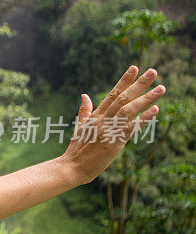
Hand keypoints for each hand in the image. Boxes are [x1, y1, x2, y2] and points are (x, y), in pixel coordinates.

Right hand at [60, 65, 164, 184]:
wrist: (72, 166)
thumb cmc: (77, 149)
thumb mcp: (80, 126)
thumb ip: (84, 110)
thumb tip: (84, 95)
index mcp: (96, 115)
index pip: (112, 93)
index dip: (124, 80)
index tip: (135, 68)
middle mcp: (103, 119)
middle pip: (123, 97)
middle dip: (139, 84)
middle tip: (153, 71)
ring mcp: (109, 129)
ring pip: (129, 109)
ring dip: (146, 98)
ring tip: (161, 88)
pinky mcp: (114, 141)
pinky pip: (131, 127)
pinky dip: (144, 118)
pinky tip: (155, 110)